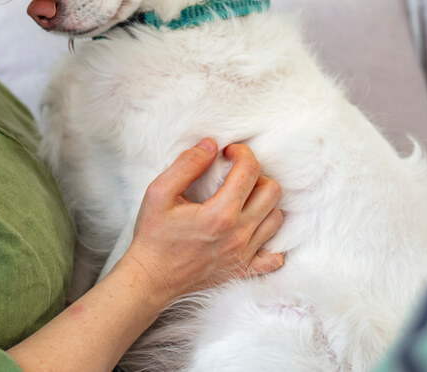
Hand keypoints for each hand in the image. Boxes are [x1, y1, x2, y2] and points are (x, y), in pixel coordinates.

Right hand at [119, 139, 285, 305]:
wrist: (150, 279)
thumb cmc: (153, 236)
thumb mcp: (159, 192)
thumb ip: (187, 164)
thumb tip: (211, 145)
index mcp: (220, 214)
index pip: (249, 170)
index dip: (242, 152)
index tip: (227, 153)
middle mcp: (238, 235)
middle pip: (271, 192)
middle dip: (256, 175)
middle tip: (235, 175)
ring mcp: (244, 255)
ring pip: (276, 219)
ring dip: (263, 202)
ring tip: (242, 199)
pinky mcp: (243, 270)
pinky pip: (274, 257)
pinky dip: (270, 241)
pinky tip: (253, 230)